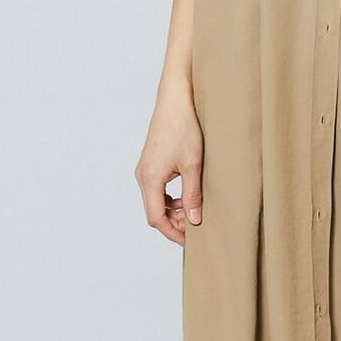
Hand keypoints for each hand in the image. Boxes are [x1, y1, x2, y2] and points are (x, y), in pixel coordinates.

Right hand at [136, 80, 203, 245]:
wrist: (176, 99)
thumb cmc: (184, 128)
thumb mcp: (193, 165)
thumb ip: (193, 195)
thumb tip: (194, 221)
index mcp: (150, 179)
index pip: (156, 218)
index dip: (172, 233)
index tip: (189, 241)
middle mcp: (143, 176)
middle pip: (154, 211)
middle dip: (174, 222)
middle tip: (197, 223)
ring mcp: (145, 169)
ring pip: (156, 201)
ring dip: (174, 209)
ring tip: (195, 207)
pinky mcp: (151, 162)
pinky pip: (157, 189)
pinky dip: (171, 197)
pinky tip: (188, 194)